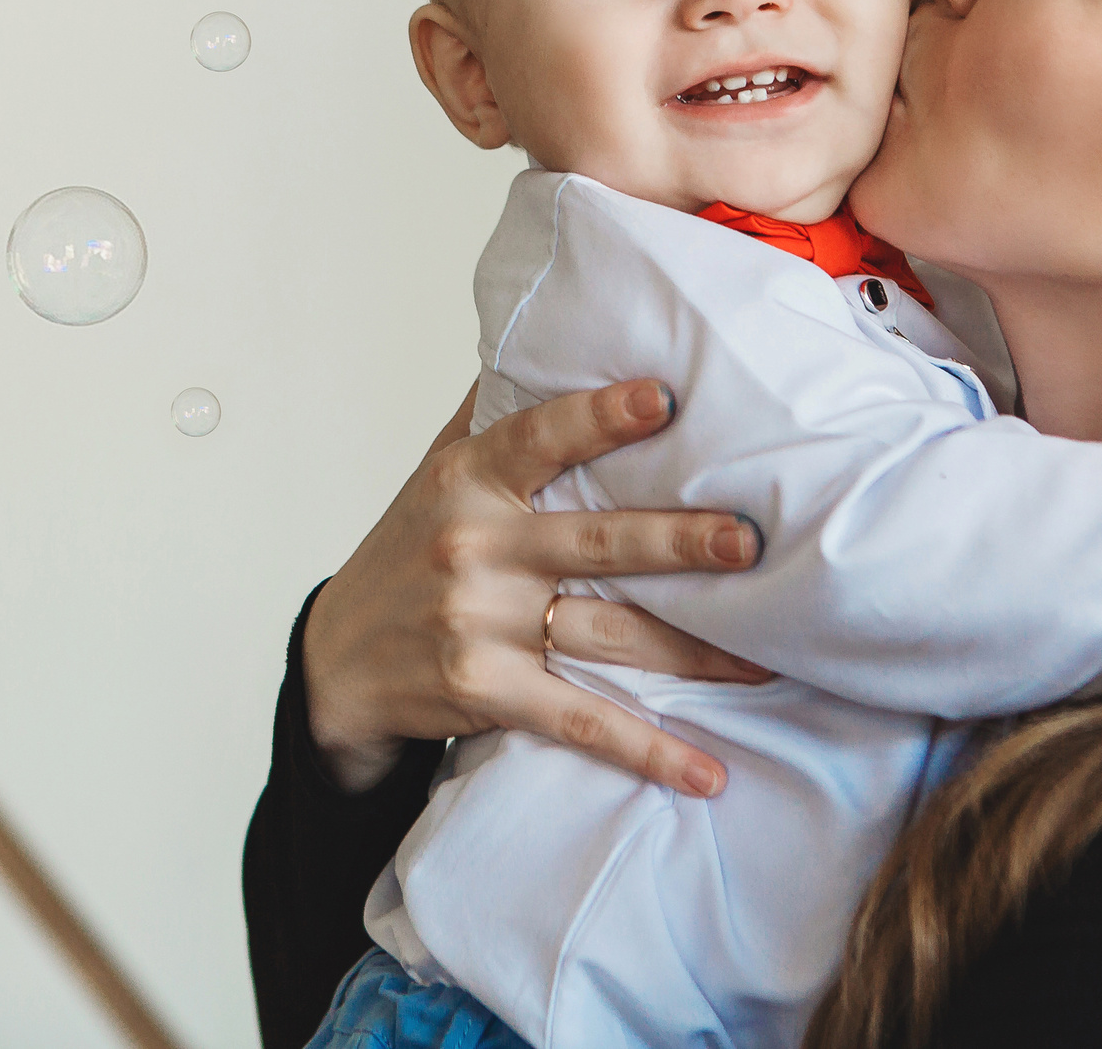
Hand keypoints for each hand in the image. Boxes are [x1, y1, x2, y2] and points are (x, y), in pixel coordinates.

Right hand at [302, 379, 768, 795]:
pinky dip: (649, 753)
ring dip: (693, 653)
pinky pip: (582, 723)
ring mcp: (481, 625)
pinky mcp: (489, 694)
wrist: (335, 667)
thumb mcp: (432, 471)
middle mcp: (475, 548)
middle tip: (747, 541)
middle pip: (594, 542)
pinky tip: (707, 775)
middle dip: (676, 541)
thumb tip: (543, 325)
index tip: (663, 397)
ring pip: (608, 634)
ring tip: (766, 658)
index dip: (598, 417)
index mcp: (466, 480)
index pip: (537, 437)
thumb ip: (491, 412)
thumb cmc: (404, 554)